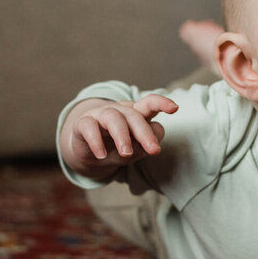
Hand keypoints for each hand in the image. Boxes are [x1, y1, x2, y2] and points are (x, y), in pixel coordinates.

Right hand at [62, 94, 178, 178]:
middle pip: (133, 115)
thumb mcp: (134, 151)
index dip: (161, 103)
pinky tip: (101, 155)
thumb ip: (144, 146)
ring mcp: (100, 115)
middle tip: (154, 151)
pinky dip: (96, 141)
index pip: (149, 103)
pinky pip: (89, 128)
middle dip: (144, 132)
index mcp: (135, 114)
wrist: (87, 155)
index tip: (174, 108)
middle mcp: (119, 111)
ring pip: (113, 118)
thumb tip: (154, 141)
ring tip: (126, 154)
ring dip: (122, 136)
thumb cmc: (116, 148)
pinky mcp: (82, 124)